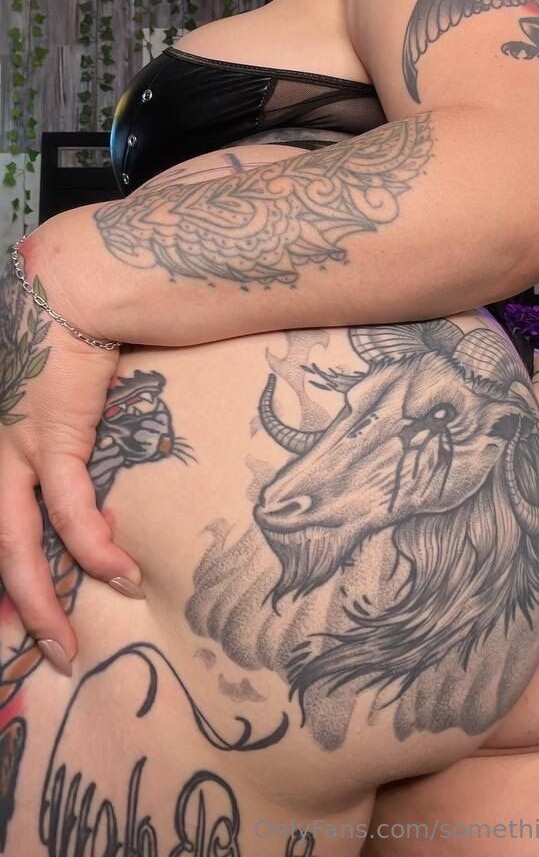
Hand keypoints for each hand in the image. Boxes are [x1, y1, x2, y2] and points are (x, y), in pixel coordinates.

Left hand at [0, 260, 143, 673]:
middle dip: (16, 610)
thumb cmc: (64, 340)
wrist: (71, 292)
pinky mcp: (50, 440)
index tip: (18, 621)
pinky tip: (121, 574)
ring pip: (14, 547)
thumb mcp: (52, 405)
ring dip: (41, 603)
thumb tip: (92, 487)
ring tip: (69, 644)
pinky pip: (69, 514)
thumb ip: (62, 446)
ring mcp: (12, 452)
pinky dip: (94, 549)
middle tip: (43, 652)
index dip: (5, 582)